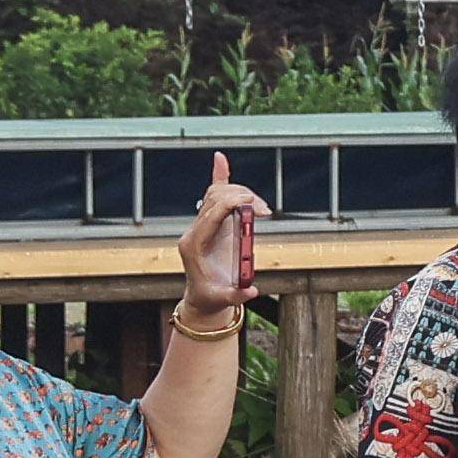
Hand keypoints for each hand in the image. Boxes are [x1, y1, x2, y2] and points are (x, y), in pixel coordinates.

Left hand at [172, 163, 262, 312]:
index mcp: (193, 244)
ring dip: (241, 193)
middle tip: (264, 211)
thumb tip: (252, 290)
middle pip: (215, 198)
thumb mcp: (223, 299)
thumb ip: (237, 296)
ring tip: (261, 207)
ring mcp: (202, 223)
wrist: (202, 296)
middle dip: (242, 198)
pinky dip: (220, 176)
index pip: (211, 213)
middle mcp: (195, 229)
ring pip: (217, 193)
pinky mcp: (210, 221)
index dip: (232, 203)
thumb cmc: (212, 297)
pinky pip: (213, 194)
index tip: (254, 204)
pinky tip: (219, 158)